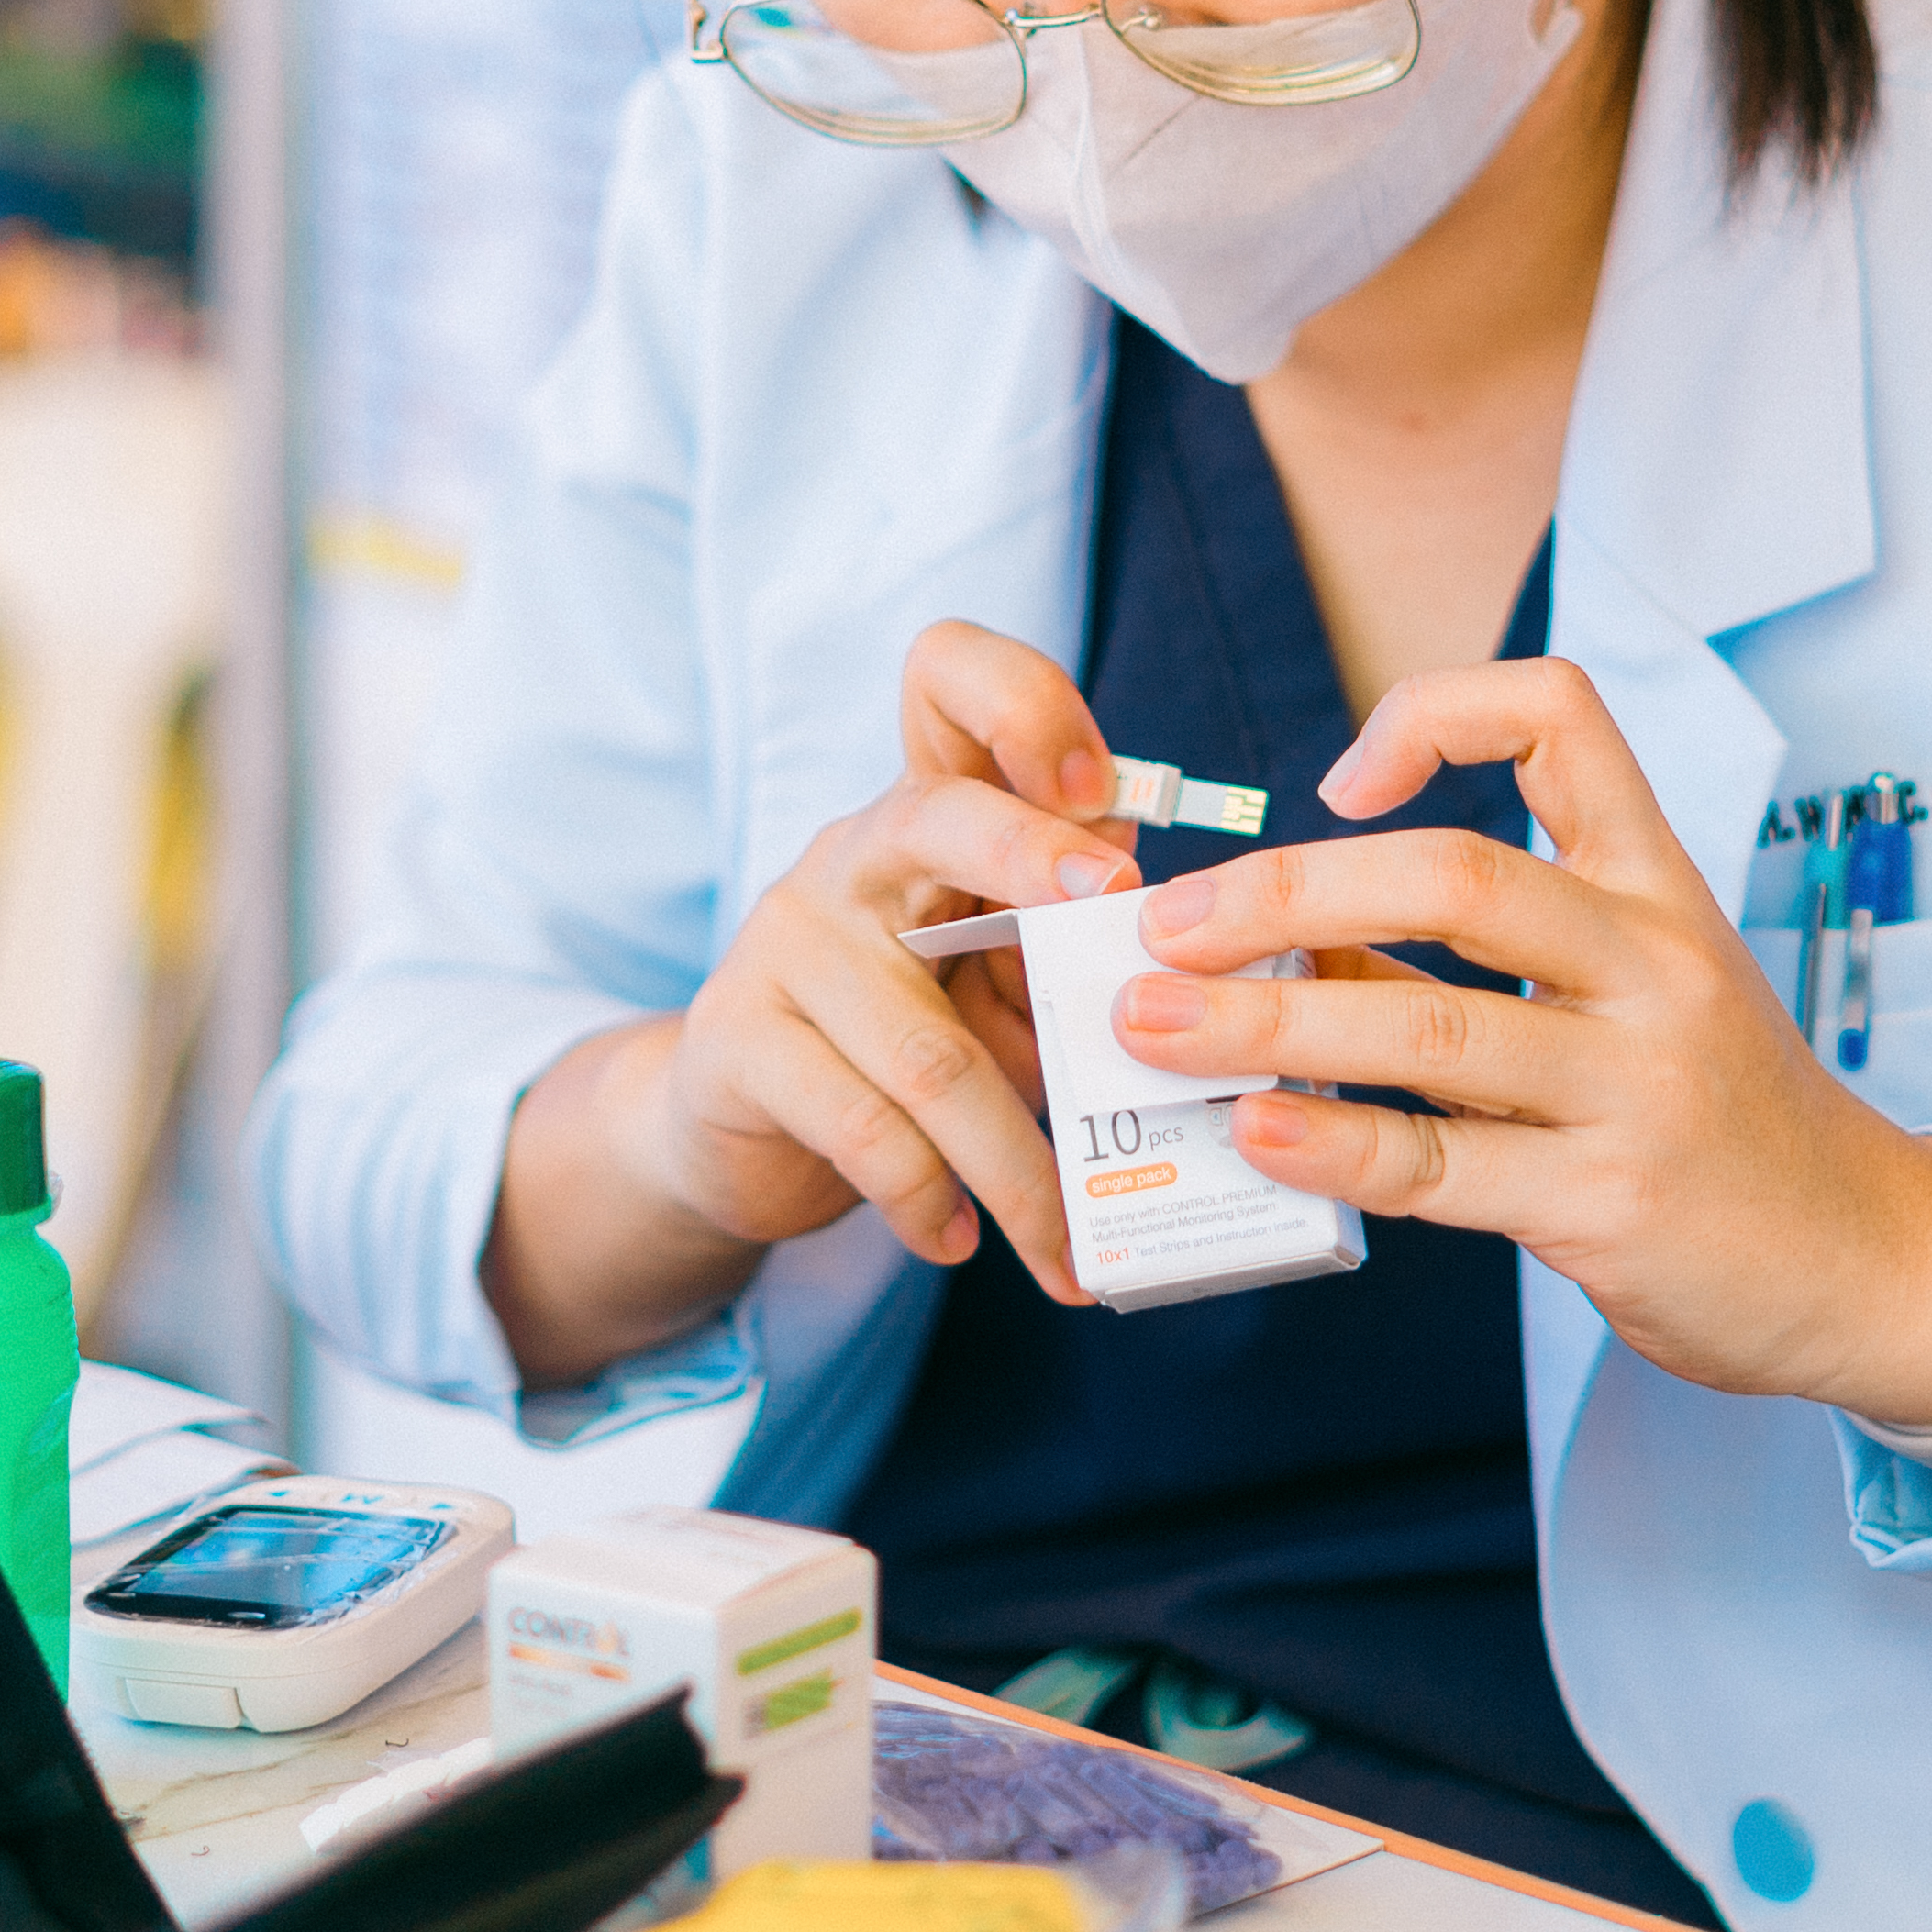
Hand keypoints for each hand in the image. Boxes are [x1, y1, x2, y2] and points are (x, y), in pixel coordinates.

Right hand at [552, 621, 1138, 1311]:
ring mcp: (787, 942)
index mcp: (929, 819)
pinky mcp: (739, 1044)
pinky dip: (931, 1200)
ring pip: (932, 1052)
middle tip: (1123, 910)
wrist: (737, 1130)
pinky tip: (960, 1240)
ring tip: (1071, 1251)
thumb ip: (1072, 944)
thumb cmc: (907, 1042)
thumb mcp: (996, 978)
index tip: (1100, 786)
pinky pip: (866, 1129)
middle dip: (1034, 854)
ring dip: (1020, 1168)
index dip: (1024, 703)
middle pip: (937, 812)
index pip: (944, 681)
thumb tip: (1193, 943)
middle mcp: (852, 855)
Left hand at [1103, 659, 1931, 1422]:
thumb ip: (1469, 963)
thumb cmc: (1724, 1118)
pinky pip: (1444, 1162)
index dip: (1436, 716)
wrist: (1870, 1261)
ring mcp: (1638, 1086)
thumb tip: (1280, 941)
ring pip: (1427, 1027)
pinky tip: (1253, 1131)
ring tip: (1153, 1027)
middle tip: (1164, 924)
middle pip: (1457, 876)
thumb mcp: (1628, 1001)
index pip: (1560, 721)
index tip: (1339, 780)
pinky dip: (1333, 1143)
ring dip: (1267, 1023)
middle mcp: (1654, 967)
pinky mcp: (1612, 1202)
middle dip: (1285, 890)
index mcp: (1657, 887)